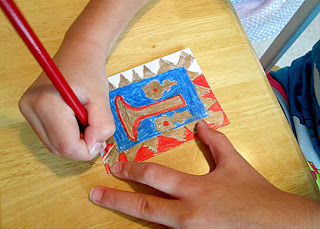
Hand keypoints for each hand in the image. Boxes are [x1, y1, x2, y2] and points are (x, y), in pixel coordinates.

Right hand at [19, 39, 114, 160]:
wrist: (78, 54)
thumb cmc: (90, 72)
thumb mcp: (102, 99)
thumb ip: (102, 125)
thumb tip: (94, 147)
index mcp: (46, 103)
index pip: (66, 146)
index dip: (87, 150)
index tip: (101, 138)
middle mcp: (31, 109)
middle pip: (59, 149)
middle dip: (82, 145)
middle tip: (94, 125)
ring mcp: (28, 111)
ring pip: (55, 146)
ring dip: (75, 140)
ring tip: (85, 118)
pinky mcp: (31, 112)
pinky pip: (51, 137)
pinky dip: (67, 135)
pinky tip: (76, 119)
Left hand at [89, 121, 319, 227]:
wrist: (275, 225)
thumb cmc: (254, 193)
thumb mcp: (234, 162)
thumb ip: (215, 141)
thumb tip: (201, 124)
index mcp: (194, 191)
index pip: (154, 177)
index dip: (132, 170)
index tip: (116, 166)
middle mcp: (186, 215)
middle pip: (142, 207)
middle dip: (115, 200)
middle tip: (94, 195)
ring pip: (151, 223)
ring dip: (131, 214)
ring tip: (114, 205)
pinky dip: (154, 224)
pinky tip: (144, 218)